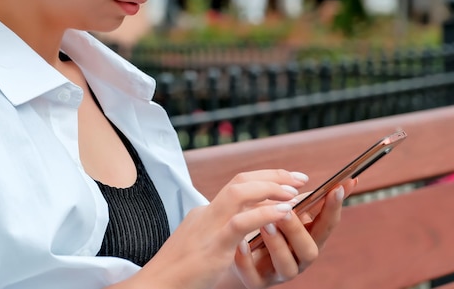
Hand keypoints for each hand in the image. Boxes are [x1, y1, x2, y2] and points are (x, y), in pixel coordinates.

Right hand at [136, 170, 309, 288]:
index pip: (238, 185)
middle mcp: (207, 214)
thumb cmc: (179, 271)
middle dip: (273, 176)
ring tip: (294, 194)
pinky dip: (263, 214)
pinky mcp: (212, 248)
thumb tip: (243, 224)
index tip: (288, 179)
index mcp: (205, 213)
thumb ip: (220, 230)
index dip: (265, 178)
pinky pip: (239, 223)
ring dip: (270, 189)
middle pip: (240, 181)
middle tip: (300, 178)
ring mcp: (209, 229)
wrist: (154, 286)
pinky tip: (283, 212)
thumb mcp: (202, 243)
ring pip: (239, 193)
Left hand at [232, 179, 357, 288]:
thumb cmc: (268, 228)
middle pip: (309, 250)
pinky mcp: (255, 282)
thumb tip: (341, 179)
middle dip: (298, 229)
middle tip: (286, 210)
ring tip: (265, 224)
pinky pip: (254, 277)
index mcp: (309, 239)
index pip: (327, 224)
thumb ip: (306, 200)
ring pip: (286, 265)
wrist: (236, 254)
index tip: (337, 188)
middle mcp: (298, 259)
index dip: (334, 208)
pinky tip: (241, 244)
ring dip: (277, 243)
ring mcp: (278, 272)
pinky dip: (247, 260)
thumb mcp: (287, 212)